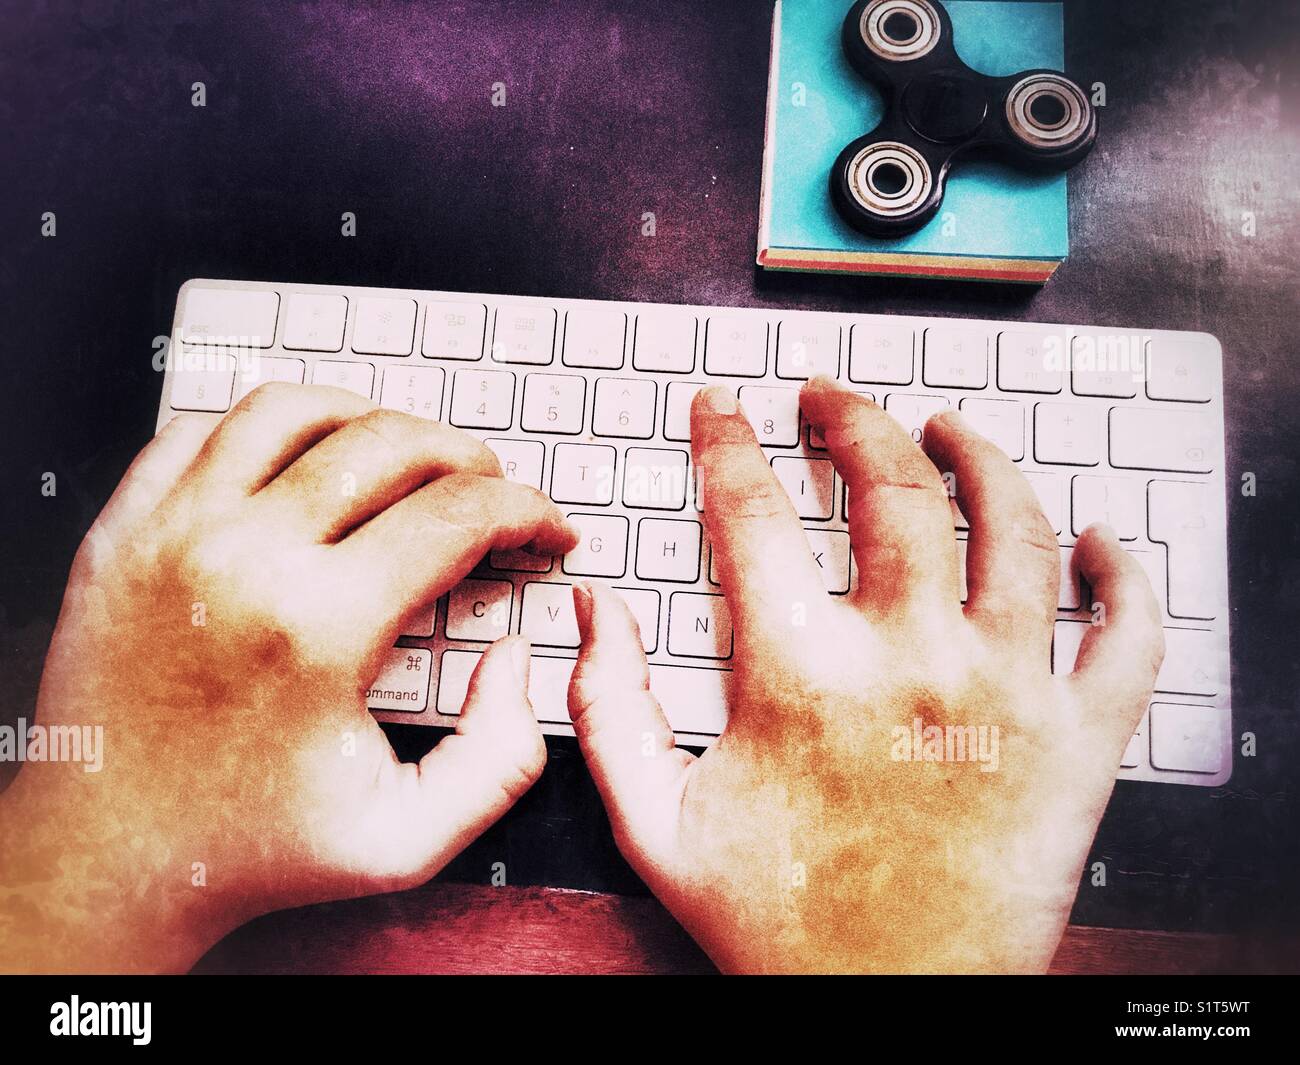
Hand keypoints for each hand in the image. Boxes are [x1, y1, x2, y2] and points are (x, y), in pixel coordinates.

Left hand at [0, 384, 576, 972]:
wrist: (107, 857)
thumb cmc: (248, 848)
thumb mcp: (406, 837)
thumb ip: (500, 757)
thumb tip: (514, 659)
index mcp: (319, 628)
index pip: (456, 515)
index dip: (526, 510)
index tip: (544, 529)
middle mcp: (244, 559)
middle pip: (389, 445)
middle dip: (467, 457)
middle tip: (490, 488)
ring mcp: (173, 534)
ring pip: (292, 411)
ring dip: (369, 418)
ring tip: (403, 450)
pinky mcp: (124, 532)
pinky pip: (200, 431)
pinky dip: (263, 428)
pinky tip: (298, 458)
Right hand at [567, 377, 1162, 972]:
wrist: (891, 1014)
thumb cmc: (778, 928)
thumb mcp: (655, 825)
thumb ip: (608, 709)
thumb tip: (596, 610)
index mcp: (802, 675)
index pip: (753, 511)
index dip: (727, 442)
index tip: (721, 411)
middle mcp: (912, 661)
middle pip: (891, 488)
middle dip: (851, 418)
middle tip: (828, 397)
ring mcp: (1008, 693)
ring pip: (1016, 527)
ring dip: (981, 458)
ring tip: (950, 430)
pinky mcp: (1081, 743)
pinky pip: (1129, 634)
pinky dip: (1126, 575)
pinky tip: (1102, 543)